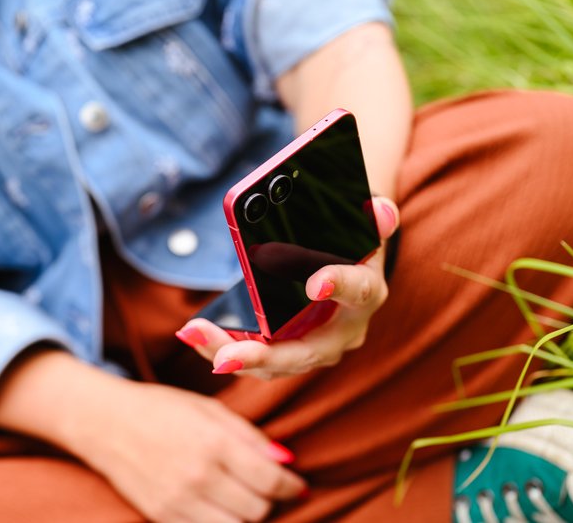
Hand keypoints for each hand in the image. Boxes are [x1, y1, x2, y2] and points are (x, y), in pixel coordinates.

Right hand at [66, 380, 306, 521]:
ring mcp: (177, 502)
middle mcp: (197, 476)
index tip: (297, 485)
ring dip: (248, 515)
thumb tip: (285, 461)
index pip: (269, 480)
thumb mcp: (209, 408)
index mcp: (213, 443)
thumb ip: (249, 436)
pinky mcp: (161, 517)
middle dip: (271, 500)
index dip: (291, 486)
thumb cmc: (161, 408)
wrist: (105, 422)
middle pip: (258, 510)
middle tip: (268, 487)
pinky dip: (222, 522)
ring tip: (245, 497)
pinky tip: (221, 507)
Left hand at [177, 196, 398, 378]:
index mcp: (365, 294)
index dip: (339, 286)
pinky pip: (256, 358)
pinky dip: (222, 346)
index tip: (315, 284)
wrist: (349, 271)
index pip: (358, 292)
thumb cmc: (353, 247)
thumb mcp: (364, 228)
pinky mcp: (289, 353)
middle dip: (264, 357)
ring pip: (272, 363)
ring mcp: (316, 348)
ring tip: (193, 333)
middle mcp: (343, 332)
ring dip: (229, 352)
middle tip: (226, 357)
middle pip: (305, 352)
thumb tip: (379, 210)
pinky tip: (193, 333)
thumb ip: (375, 218)